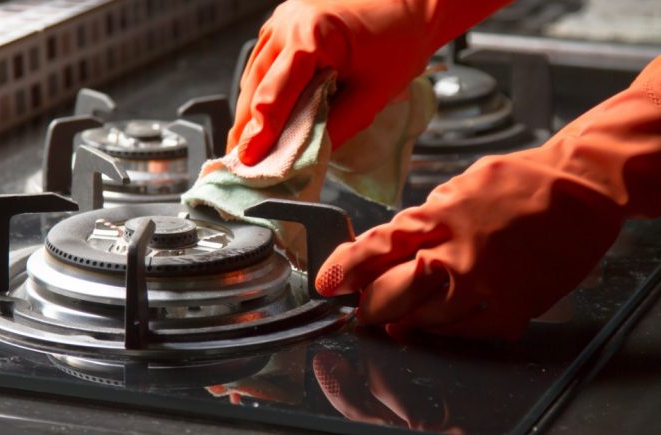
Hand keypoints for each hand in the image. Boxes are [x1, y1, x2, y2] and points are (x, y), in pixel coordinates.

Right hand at [227, 0, 509, 164]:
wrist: (410, 4)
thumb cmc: (400, 41)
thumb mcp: (373, 94)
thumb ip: (337, 127)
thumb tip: (304, 154)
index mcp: (311, 36)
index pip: (274, 96)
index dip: (260, 134)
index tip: (249, 161)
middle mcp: (287, 24)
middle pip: (255, 87)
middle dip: (247, 128)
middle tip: (243, 163)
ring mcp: (282, 21)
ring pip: (253, 77)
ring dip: (249, 112)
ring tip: (245, 147)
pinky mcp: (283, 25)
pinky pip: (263, 65)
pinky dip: (260, 93)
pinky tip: (259, 117)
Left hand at [316, 56, 660, 339]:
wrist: (580, 189)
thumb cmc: (518, 183)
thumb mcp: (457, 188)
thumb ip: (422, 221)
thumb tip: (389, 250)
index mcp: (436, 218)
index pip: (374, 249)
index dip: (344, 269)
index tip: (326, 283)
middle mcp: (454, 255)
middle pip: (390, 295)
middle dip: (369, 307)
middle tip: (363, 310)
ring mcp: (483, 286)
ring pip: (424, 321)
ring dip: (406, 321)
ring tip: (402, 315)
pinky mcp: (510, 309)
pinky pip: (463, 334)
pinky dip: (445, 330)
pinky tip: (441, 319)